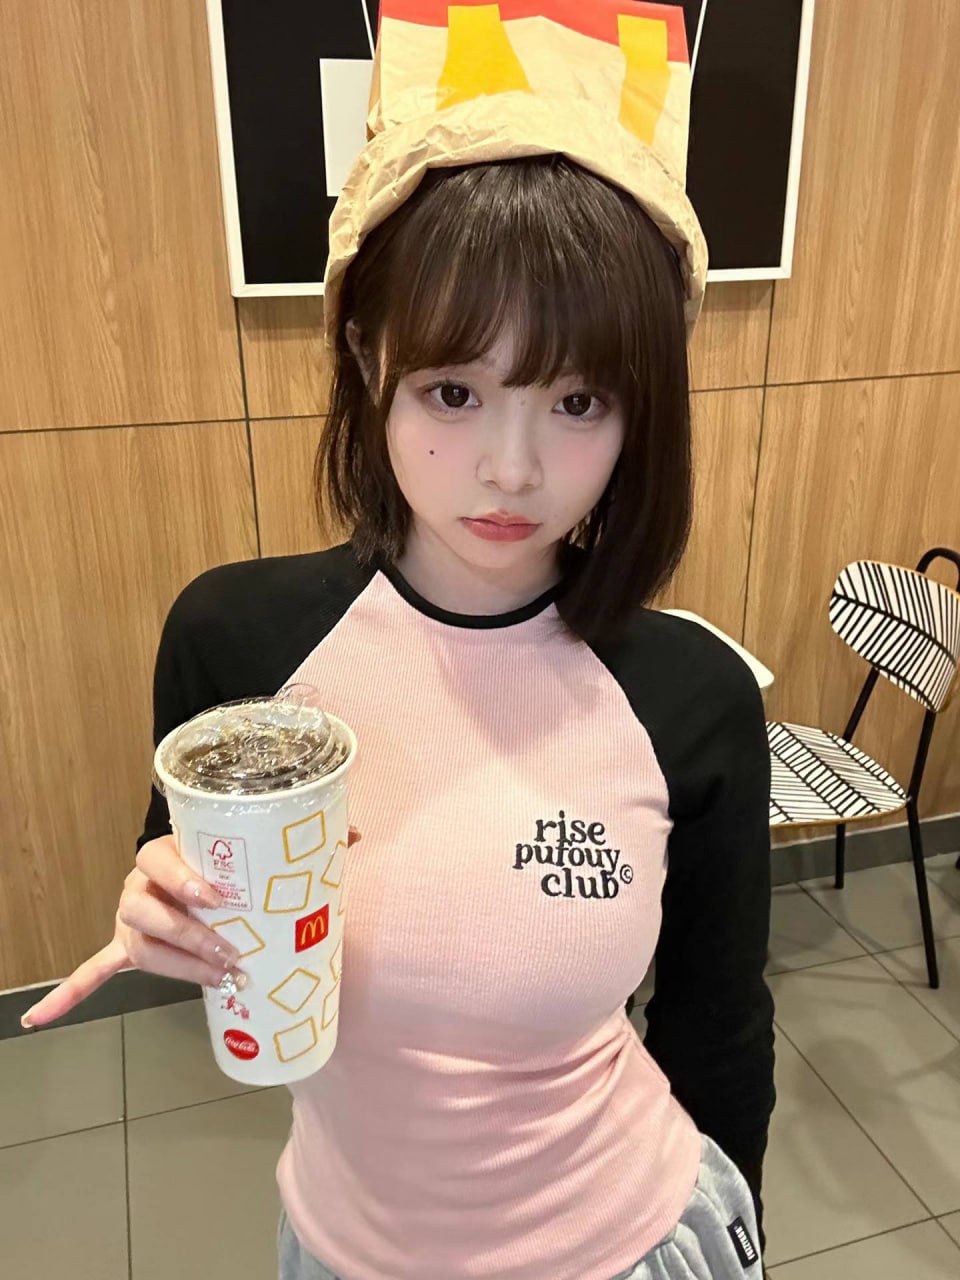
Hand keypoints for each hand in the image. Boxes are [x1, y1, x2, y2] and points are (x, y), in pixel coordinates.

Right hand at [20, 826, 361, 1029]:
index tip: (220, 899)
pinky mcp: (127, 951)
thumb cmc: (232, 867)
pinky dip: (70, 994)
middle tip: (229, 953)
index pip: (160, 857)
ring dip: (177, 966)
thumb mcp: (262, 854)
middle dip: (189, 935)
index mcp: (169, 853)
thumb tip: (352, 833)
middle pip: (146, 909)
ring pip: (139, 945)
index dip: (185, 877)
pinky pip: (94, 970)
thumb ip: (301, 843)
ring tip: (218, 978)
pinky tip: (41, 1019)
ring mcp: (131, 920)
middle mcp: (141, 884)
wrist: (206, 878)